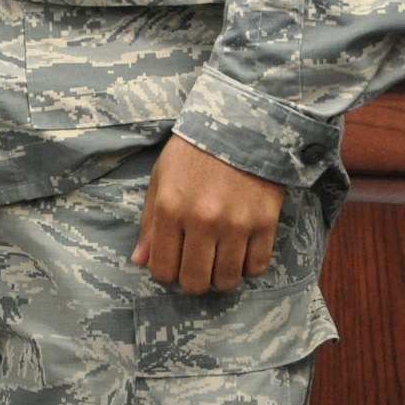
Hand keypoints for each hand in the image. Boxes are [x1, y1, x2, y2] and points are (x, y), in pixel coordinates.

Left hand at [131, 135, 285, 294]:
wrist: (240, 122)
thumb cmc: (193, 151)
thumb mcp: (161, 178)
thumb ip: (149, 222)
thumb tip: (139, 261)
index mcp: (170, 208)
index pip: (163, 270)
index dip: (166, 273)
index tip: (173, 263)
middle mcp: (201, 220)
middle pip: (195, 282)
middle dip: (193, 280)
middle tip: (197, 264)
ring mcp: (235, 223)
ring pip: (226, 280)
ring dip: (220, 275)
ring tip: (219, 257)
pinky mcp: (264, 222)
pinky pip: (256, 267)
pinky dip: (247, 266)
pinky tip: (241, 249)